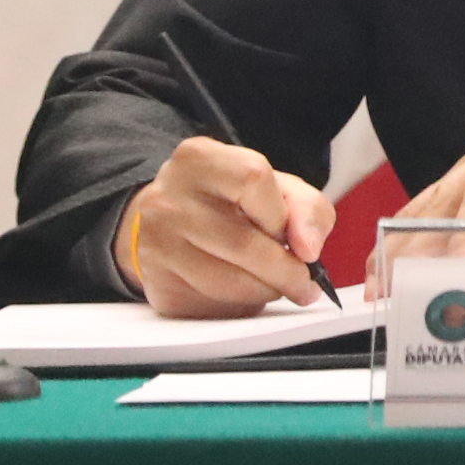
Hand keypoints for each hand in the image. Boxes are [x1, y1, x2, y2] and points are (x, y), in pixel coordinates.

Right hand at [114, 137, 336, 317]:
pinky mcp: (158, 286)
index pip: (252, 178)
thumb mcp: (277, 188)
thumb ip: (307, 209)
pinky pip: (213, 306)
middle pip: (243, 243)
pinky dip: (241, 305)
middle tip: (304, 284)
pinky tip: (244, 290)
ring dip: (266, 291)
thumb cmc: (233, 202)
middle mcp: (166, 198)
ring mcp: (156, 244)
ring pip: (228, 283)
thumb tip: (308, 249)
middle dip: (286, 271)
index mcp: (197, 159)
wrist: (176, 223)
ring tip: (276, 285)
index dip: (280, 214)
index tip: (289, 235)